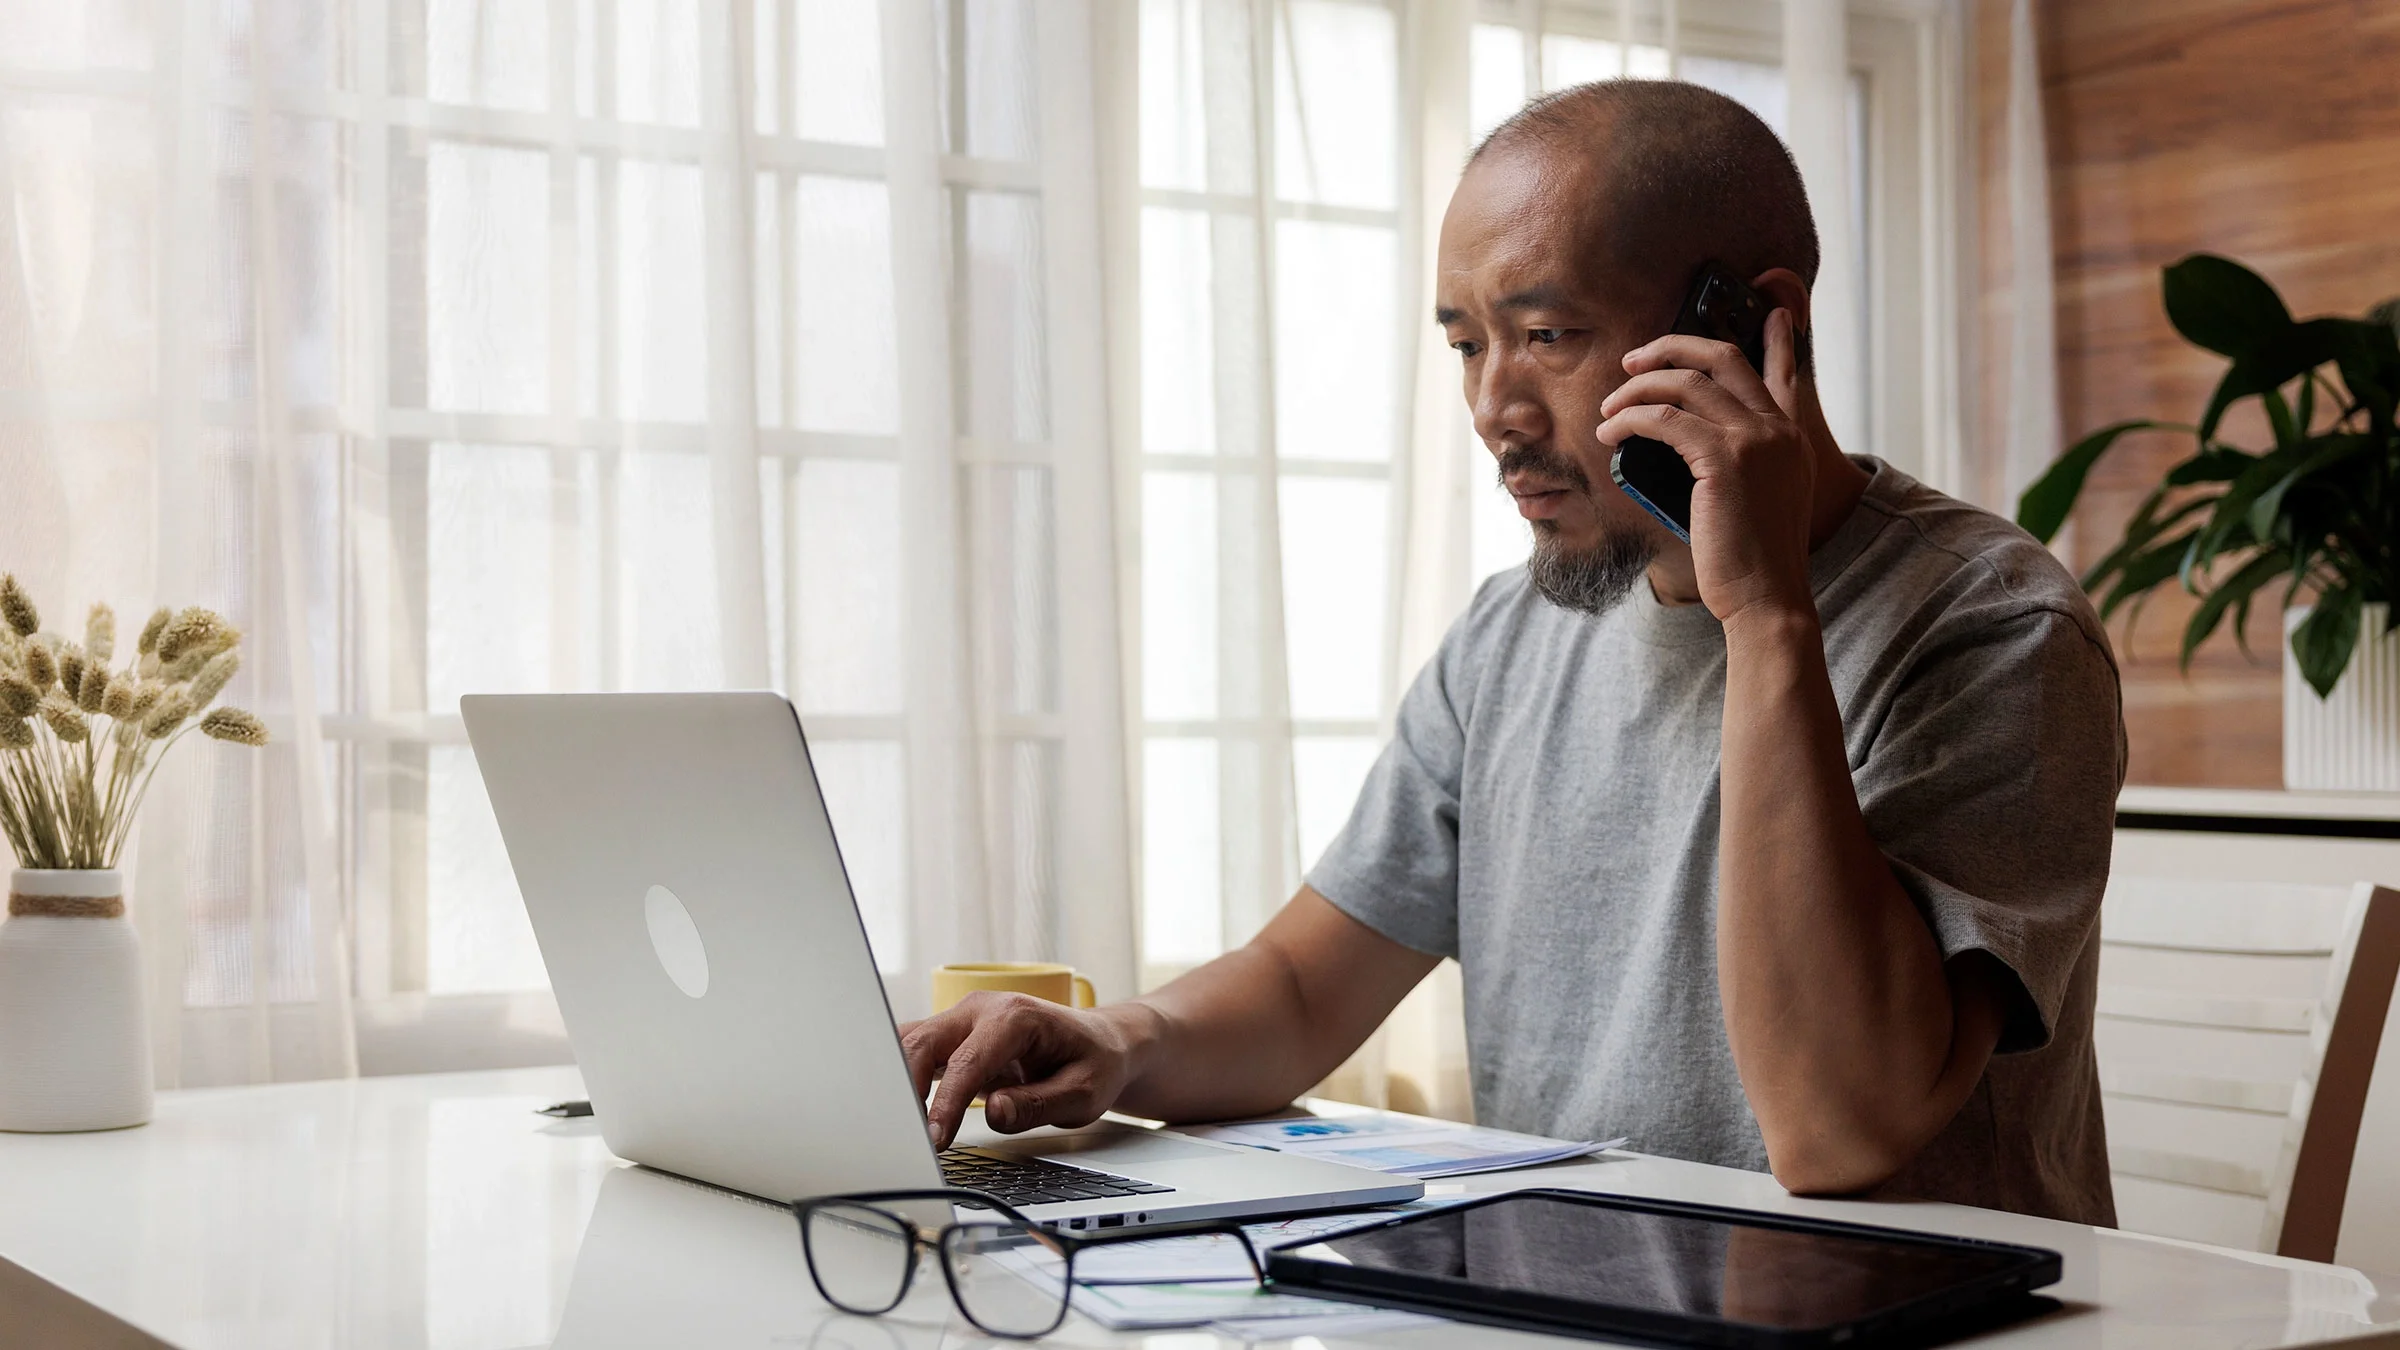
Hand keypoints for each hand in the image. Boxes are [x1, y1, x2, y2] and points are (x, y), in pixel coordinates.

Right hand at [899, 992, 1153, 1149]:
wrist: (1100, 1044)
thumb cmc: (1094, 1063)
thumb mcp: (1083, 1092)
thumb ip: (1038, 1104)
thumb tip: (994, 1113)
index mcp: (1015, 1016)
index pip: (967, 1062)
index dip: (946, 1103)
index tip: (935, 1139)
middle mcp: (982, 1009)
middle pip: (923, 1041)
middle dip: (904, 1088)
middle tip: (905, 1137)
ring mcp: (963, 1020)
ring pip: (910, 1043)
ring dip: (896, 1081)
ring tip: (893, 1125)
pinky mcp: (954, 1038)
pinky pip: (916, 1051)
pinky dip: (901, 1078)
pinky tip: (899, 1111)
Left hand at [1595, 308, 1817, 624]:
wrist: (1768, 599)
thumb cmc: (1751, 562)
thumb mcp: (1757, 502)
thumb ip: (1739, 466)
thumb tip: (1686, 448)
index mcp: (1790, 437)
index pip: (1786, 371)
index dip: (1776, 337)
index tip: (1769, 309)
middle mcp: (1778, 429)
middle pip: (1723, 358)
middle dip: (1672, 348)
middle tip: (1634, 360)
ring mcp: (1755, 440)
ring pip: (1686, 383)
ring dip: (1637, 389)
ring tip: (1609, 408)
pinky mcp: (1726, 459)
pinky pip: (1665, 420)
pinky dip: (1630, 420)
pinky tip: (1611, 434)